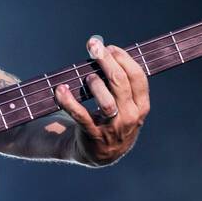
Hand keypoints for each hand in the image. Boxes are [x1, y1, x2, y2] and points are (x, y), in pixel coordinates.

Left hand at [54, 36, 150, 165]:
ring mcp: (112, 128)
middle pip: (121, 84)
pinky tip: (60, 90)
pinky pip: (80, 116)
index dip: (124, 59)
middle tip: (93, 46)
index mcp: (141, 106)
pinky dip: (68, 101)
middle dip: (107, 61)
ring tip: (87, 76)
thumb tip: (104, 49)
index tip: (110, 47)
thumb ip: (120, 83)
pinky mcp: (92, 135)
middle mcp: (130, 117)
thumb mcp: (125, 105)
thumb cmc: (111, 120)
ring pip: (107, 103)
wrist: (100, 154)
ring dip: (95, 85)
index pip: (138, 78)